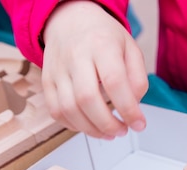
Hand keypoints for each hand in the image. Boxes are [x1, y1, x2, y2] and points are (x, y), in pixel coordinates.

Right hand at [41, 1, 148, 138]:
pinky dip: (74, 126)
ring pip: (69, 109)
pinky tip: (90, 126)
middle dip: (108, 124)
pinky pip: (56, 111)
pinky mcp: (47, 81)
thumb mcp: (131, 48)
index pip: (114, 81)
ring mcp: (58, 69)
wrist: (69, 20)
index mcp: (101, 45)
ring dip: (92, 129)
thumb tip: (135, 106)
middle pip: (87, 98)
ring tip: (109, 133)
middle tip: (123, 130)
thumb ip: (138, 78)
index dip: (128, 109)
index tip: (139, 124)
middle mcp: (76, 56)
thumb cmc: (102, 37)